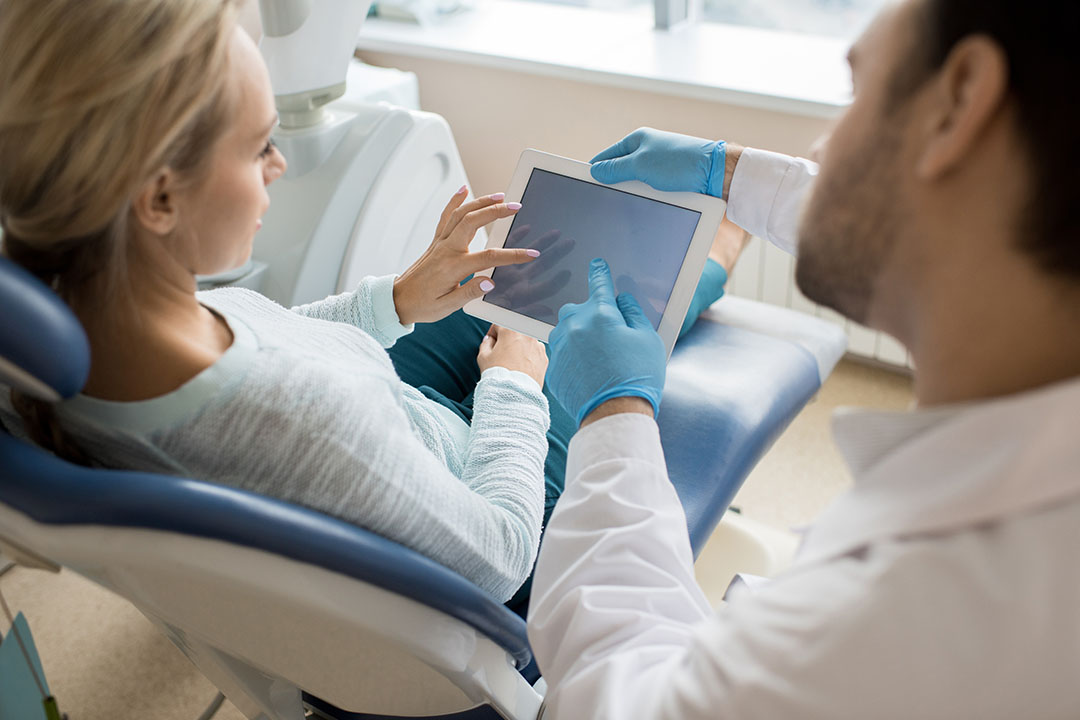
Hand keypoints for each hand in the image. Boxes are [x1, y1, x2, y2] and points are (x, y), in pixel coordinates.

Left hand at [393, 189, 538, 324]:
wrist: (398, 300)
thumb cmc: (423, 305)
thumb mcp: (447, 307)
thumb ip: (470, 292)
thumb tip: (490, 282)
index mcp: (453, 268)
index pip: (489, 257)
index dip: (513, 255)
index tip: (531, 254)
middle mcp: (446, 250)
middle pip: (473, 222)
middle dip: (496, 211)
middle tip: (515, 206)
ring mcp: (440, 243)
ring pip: (461, 214)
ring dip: (480, 202)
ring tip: (499, 195)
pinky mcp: (436, 241)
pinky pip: (446, 216)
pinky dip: (455, 201)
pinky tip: (464, 190)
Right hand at [477, 325, 548, 388]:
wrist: (514, 393)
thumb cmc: (498, 374)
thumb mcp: (483, 357)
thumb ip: (486, 343)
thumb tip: (490, 340)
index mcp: (510, 330)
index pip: (498, 325)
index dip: (492, 334)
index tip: (491, 342)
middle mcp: (527, 334)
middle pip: (514, 333)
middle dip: (507, 340)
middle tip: (501, 354)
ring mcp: (537, 346)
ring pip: (525, 342)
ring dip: (519, 348)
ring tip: (512, 363)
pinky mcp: (544, 358)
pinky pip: (534, 353)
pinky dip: (528, 357)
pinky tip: (522, 368)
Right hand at [487, 224, 576, 320]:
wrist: (465, 306)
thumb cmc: (486, 313)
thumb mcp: (505, 313)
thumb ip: (527, 310)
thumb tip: (549, 310)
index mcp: (523, 295)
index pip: (546, 287)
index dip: (557, 282)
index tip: (568, 272)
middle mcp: (519, 281)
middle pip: (543, 266)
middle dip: (557, 254)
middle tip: (570, 243)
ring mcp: (510, 270)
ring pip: (530, 253)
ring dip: (543, 242)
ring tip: (556, 233)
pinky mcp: (497, 262)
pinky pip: (509, 246)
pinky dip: (517, 236)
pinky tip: (528, 228)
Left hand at [546, 258, 666, 424]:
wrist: (614, 414)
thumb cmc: (637, 376)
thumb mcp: (647, 339)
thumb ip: (633, 312)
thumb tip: (622, 300)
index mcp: (601, 314)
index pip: (599, 284)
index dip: (600, 273)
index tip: (597, 265)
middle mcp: (575, 325)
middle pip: (579, 309)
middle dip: (591, 316)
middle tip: (608, 336)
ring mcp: (560, 347)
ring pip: (567, 331)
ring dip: (579, 337)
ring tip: (598, 358)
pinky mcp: (554, 367)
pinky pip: (563, 354)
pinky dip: (573, 358)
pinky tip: (589, 372)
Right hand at [590, 127, 726, 197]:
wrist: (716, 173)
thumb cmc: (681, 163)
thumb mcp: (641, 165)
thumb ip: (615, 168)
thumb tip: (595, 172)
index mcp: (637, 139)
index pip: (605, 157)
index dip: (595, 171)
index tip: (583, 186)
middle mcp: (646, 150)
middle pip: (618, 171)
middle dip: (612, 185)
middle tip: (602, 202)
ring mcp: (657, 166)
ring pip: (634, 183)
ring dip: (630, 194)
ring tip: (624, 206)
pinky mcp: (668, 180)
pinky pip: (648, 190)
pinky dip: (644, 198)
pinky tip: (642, 207)